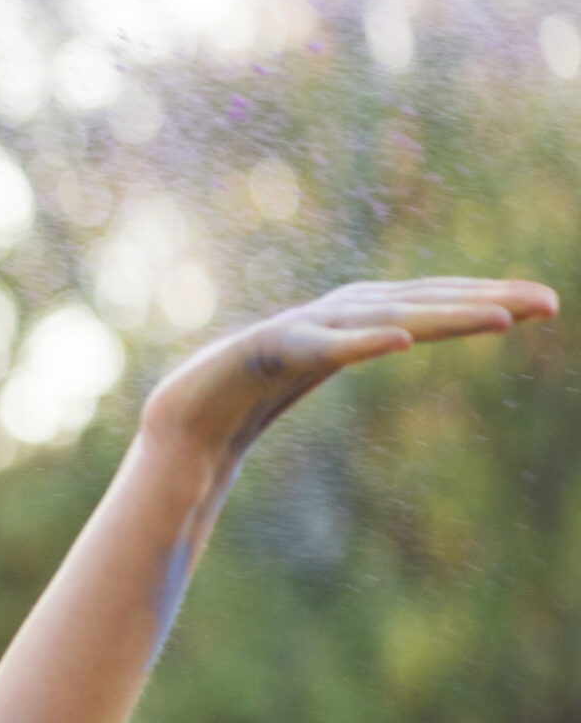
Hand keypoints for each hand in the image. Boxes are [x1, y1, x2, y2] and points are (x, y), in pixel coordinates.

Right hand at [139, 276, 558, 467]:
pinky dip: (362, 340)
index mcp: (344, 317)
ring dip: (443, 315)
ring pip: (384, 318)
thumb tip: (400, 330)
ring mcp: (299, 330)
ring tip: (500, 319)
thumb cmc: (241, 403)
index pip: (426, 300)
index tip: (541, 304)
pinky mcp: (267, 353)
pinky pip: (323, 348)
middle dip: (483, 299)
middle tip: (548, 303)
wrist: (179, 424)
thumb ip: (350, 345)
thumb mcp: (311, 370)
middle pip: (419, 301)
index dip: (482, 297)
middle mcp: (328, 314)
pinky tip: (402, 340)